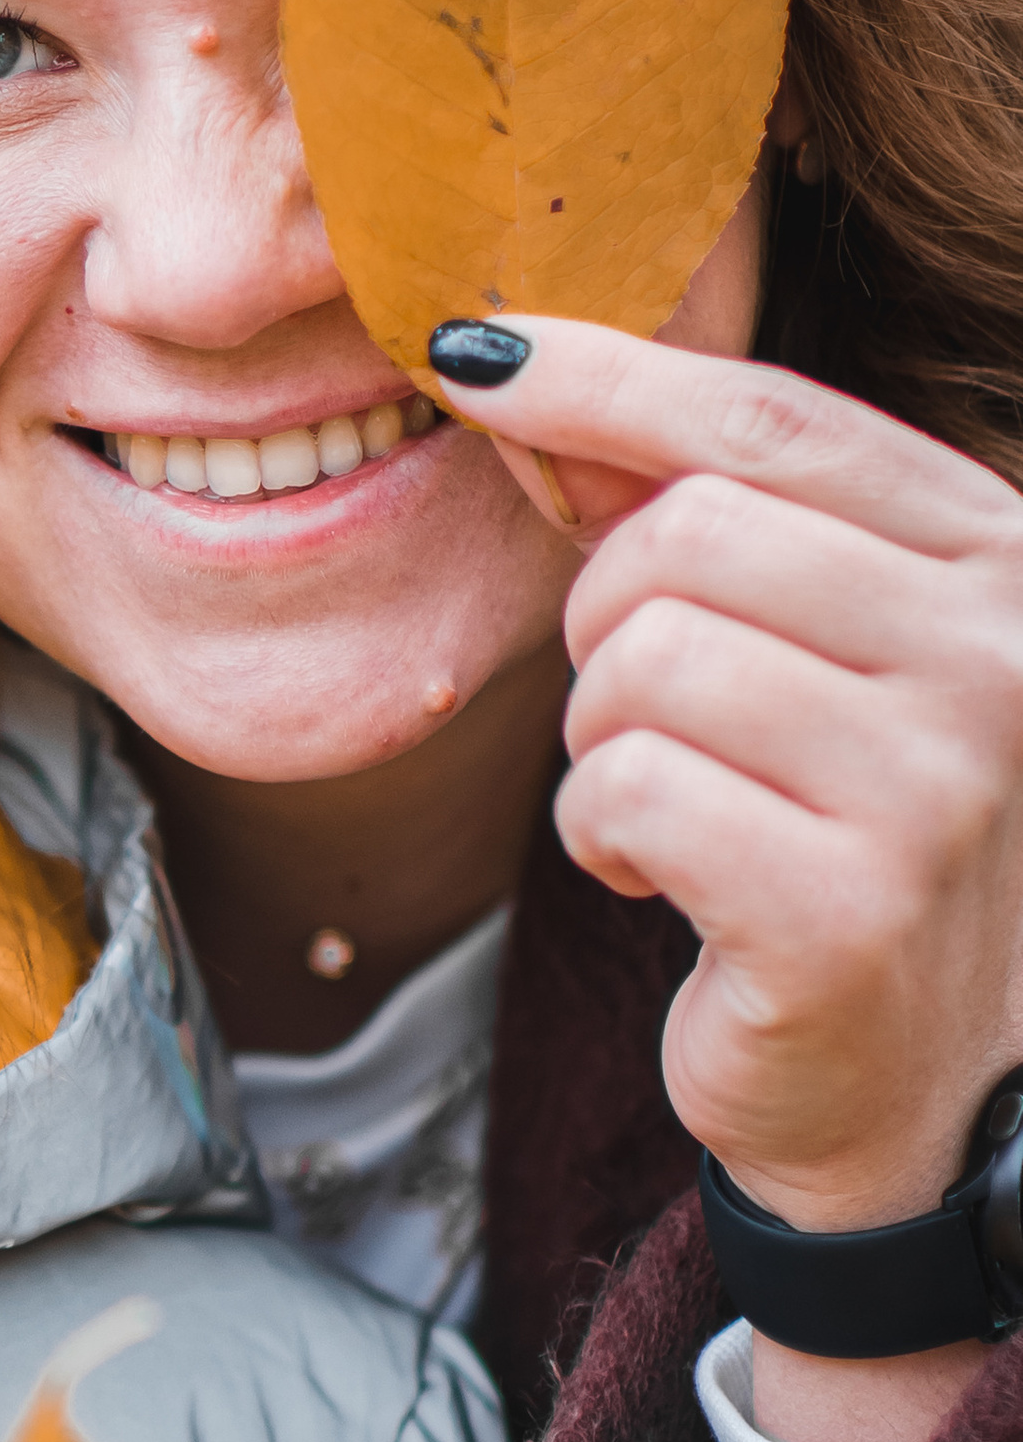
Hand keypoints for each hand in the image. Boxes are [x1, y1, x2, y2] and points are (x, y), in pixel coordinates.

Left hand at [433, 315, 1022, 1249]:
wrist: (915, 1088)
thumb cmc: (837, 839)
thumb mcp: (806, 647)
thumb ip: (702, 510)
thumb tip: (514, 366)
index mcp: (1001, 560)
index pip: (776, 419)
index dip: (605, 373)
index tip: (472, 352)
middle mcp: (999, 657)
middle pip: (688, 533)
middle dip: (604, 622)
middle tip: (640, 713)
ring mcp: (937, 786)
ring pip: (643, 660)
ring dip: (601, 738)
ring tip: (671, 806)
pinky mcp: (845, 909)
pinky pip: (623, 792)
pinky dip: (599, 836)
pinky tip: (664, 879)